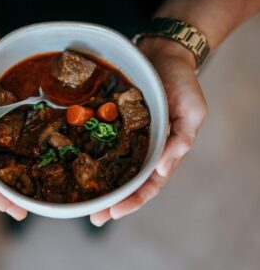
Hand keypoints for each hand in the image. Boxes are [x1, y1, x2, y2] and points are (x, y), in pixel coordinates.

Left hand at [90, 37, 207, 225]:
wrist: (163, 54)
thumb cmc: (182, 81)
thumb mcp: (192, 109)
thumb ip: (182, 137)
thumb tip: (165, 166)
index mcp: (165, 150)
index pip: (150, 184)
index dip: (133, 200)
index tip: (113, 212)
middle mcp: (144, 147)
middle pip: (128, 181)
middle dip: (112, 201)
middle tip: (93, 216)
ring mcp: (128, 135)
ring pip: (113, 166)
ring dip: (100, 183)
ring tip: (81, 199)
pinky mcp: (114, 121)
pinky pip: (102, 140)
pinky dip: (91, 152)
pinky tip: (76, 162)